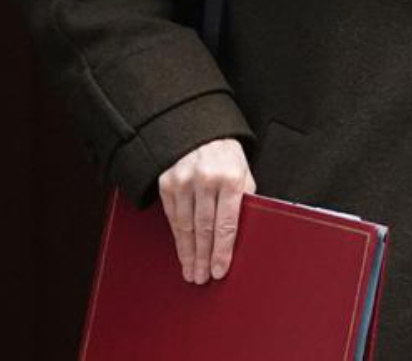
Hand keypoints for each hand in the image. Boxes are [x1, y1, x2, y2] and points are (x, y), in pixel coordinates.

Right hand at [155, 137, 254, 283]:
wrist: (202, 133)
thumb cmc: (227, 158)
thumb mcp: (244, 175)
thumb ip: (242, 202)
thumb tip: (241, 236)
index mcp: (230, 178)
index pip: (226, 223)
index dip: (222, 251)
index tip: (219, 270)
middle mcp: (205, 179)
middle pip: (203, 228)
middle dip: (203, 257)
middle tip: (202, 278)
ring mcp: (183, 181)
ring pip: (185, 226)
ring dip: (188, 252)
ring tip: (191, 271)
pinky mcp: (167, 182)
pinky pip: (172, 217)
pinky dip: (178, 237)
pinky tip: (182, 251)